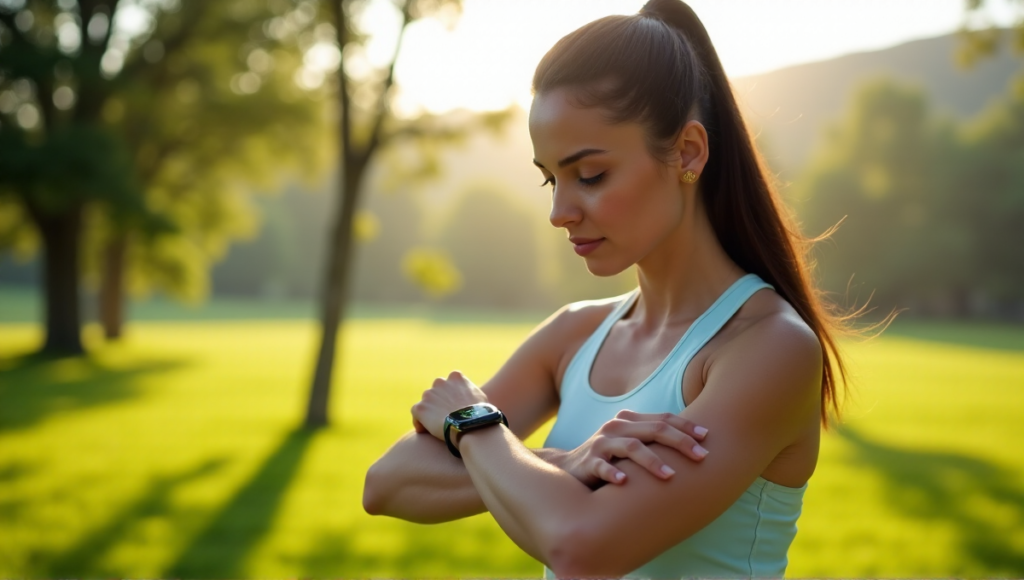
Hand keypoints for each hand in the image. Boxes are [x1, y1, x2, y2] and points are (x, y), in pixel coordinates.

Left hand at [411, 371, 490, 440]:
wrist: (470, 425)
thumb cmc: (480, 414)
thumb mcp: (479, 397)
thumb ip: (470, 392)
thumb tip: (469, 398)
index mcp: (456, 377)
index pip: (449, 384)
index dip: (450, 397)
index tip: (453, 408)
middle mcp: (440, 382)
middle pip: (436, 393)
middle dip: (439, 404)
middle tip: (445, 418)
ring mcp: (429, 394)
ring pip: (426, 404)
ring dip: (430, 413)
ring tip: (437, 427)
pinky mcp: (421, 408)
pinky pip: (416, 414)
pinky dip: (420, 422)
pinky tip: (426, 432)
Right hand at [557, 410, 708, 487]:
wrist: (568, 470)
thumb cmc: (609, 460)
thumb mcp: (630, 445)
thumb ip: (653, 441)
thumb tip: (695, 447)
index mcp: (630, 421)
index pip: (663, 418)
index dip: (686, 426)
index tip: (708, 437)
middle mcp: (616, 428)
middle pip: (654, 429)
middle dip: (680, 442)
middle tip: (702, 457)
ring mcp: (601, 444)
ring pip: (631, 447)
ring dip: (652, 461)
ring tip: (671, 476)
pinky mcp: (588, 463)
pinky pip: (602, 467)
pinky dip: (614, 473)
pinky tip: (625, 482)